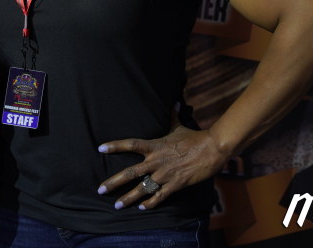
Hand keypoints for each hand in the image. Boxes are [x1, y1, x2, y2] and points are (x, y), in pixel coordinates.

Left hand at [96, 126, 227, 210]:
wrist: (212, 149)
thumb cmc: (195, 137)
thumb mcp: (180, 127)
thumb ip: (173, 117)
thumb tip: (175, 103)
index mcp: (155, 146)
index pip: (130, 144)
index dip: (115, 146)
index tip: (100, 148)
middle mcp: (156, 161)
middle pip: (130, 172)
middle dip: (114, 182)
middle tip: (100, 190)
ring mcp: (165, 174)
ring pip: (142, 188)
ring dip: (128, 198)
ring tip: (117, 206)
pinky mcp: (176, 184)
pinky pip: (159, 196)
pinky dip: (150, 203)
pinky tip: (142, 208)